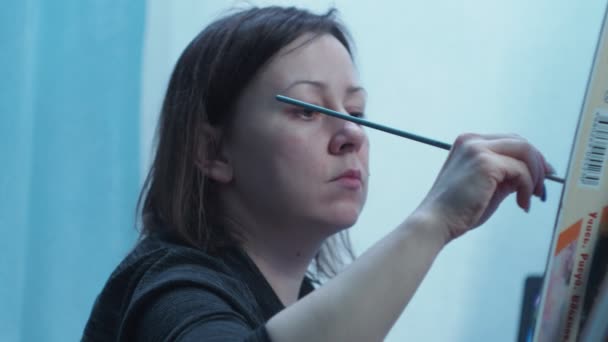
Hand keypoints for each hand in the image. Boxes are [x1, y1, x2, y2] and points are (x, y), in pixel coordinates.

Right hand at [415, 133, 551, 242]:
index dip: (530, 157)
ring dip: (535, 175)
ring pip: (525, 152)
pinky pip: (521, 171)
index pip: (509, 141)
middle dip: (538, 164)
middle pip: (520, 142)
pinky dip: (527, 187)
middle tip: (542, 186)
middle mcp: (472, 141)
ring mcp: (478, 149)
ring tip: (532, 197)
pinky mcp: (485, 163)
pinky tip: (522, 204)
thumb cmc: (456, 209)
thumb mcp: (485, 186)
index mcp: (468, 143)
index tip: (542, 175)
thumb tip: (532, 175)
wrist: (436, 222)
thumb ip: (505, 175)